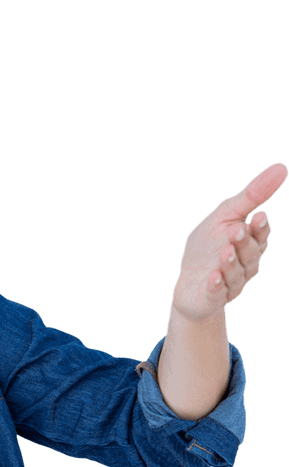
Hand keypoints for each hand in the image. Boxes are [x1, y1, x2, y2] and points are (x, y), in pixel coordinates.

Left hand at [171, 162, 286, 322]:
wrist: (188, 284)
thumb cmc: (207, 247)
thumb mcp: (225, 216)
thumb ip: (251, 196)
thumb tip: (281, 168)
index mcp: (250, 244)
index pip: (260, 235)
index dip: (260, 228)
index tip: (258, 217)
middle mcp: (245, 265)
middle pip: (251, 254)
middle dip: (245, 244)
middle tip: (235, 232)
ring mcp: (231, 284)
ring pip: (237, 274)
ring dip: (231, 263)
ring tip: (225, 252)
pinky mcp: (213, 298)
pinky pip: (218, 294)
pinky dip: (217, 286)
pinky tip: (214, 277)